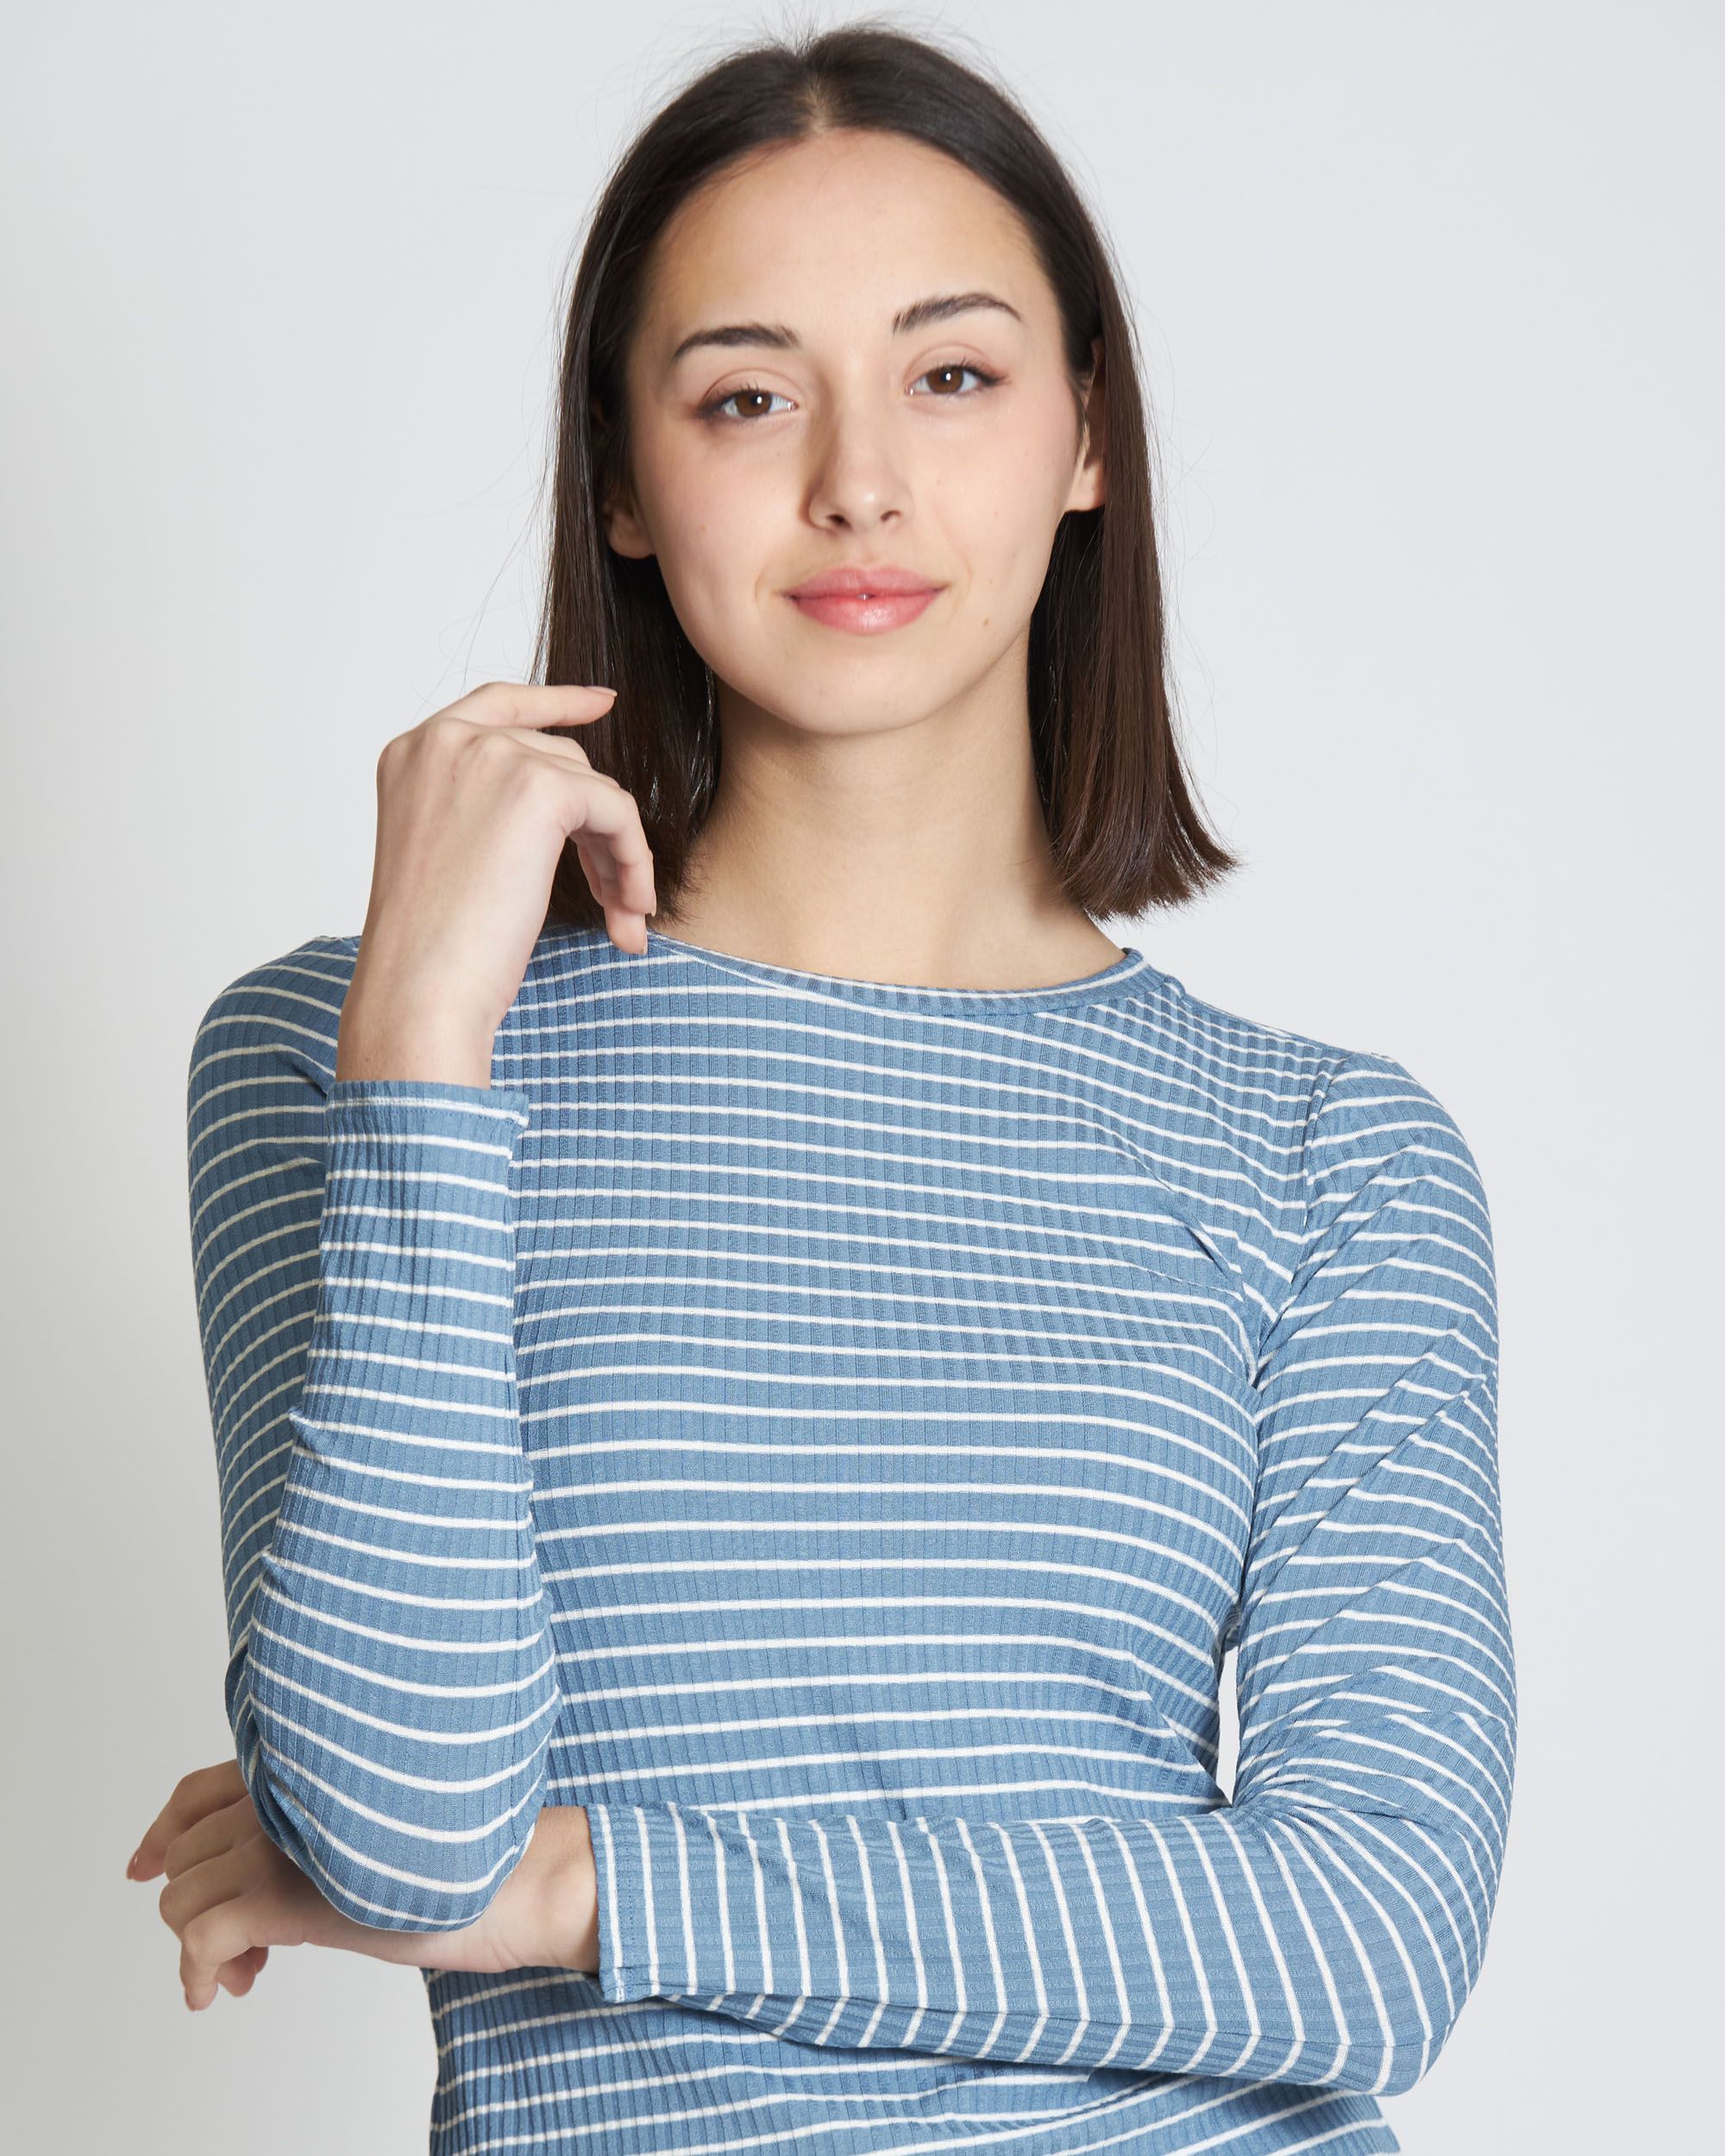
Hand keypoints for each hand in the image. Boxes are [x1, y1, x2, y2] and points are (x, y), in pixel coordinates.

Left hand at [127, 1762, 599, 2008]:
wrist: (519, 1881)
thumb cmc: (468, 1860)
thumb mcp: (375, 1835)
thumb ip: (316, 1829)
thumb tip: (256, 1882)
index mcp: (312, 1769)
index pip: (200, 1789)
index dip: (162, 1831)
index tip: (143, 1865)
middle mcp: (289, 1792)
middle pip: (185, 1853)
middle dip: (196, 1907)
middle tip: (243, 1952)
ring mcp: (285, 1840)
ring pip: (182, 1896)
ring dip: (200, 1944)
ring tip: (249, 1970)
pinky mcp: (287, 1893)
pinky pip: (198, 1939)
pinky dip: (195, 1973)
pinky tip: (223, 1991)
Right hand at [336, 680, 655, 1085]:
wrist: (420, 989)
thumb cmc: (431, 948)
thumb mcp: (451, 854)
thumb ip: (491, 807)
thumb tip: (582, 798)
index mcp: (412, 753)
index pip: (498, 704)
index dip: (557, 701)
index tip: (604, 702)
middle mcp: (445, 741)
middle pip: (560, 759)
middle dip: (596, 826)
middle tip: (617, 896)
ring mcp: (490, 756)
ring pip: (594, 789)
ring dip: (618, 854)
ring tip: (623, 915)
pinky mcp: (538, 787)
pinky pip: (616, 812)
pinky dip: (633, 860)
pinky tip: (629, 910)